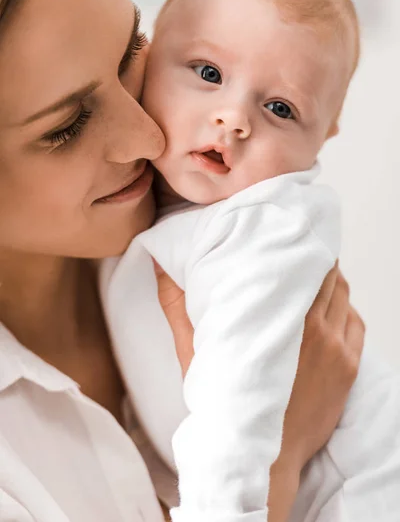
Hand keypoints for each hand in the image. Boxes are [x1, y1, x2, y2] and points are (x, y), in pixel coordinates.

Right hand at [155, 261, 364, 520]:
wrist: (263, 451)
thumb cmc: (229, 402)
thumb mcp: (195, 350)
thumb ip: (177, 303)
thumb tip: (162, 265)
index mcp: (278, 316)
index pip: (301, 263)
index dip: (297, 246)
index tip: (288, 237)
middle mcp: (314, 327)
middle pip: (327, 273)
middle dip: (314, 260)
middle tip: (300, 253)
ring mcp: (336, 347)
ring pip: (344, 294)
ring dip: (331, 282)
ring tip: (313, 279)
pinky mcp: (349, 366)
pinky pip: (356, 322)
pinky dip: (346, 309)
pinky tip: (330, 310)